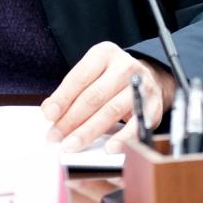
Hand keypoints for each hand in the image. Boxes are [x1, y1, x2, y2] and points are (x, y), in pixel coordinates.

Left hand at [40, 42, 173, 152]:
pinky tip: (109, 148)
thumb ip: (70, 91)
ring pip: (111, 111)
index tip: (49, 115)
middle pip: (94, 96)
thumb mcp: (91, 75)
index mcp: (104, 53)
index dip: (63, 97)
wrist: (149, 79)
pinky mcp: (153, 106)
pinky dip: (122, 138)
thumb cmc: (112, 79)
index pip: (80, 76)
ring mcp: (141, 85)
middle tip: (56, 136)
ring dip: (89, 131)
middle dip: (71, 119)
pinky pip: (135, 125)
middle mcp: (124, 66)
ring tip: (73, 145)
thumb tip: (50, 111)